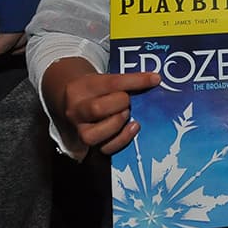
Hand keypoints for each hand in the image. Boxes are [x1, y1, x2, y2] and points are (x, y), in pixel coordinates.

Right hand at [44, 58, 160, 155]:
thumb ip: (127, 81)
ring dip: (117, 124)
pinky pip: (104, 149)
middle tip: (128, 102)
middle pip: (97, 109)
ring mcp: (79, 129)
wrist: (72, 100)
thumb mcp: (105, 79)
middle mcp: (76, 110)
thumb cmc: (96, 89)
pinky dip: (122, 140)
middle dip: (120, 104)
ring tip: (127, 115)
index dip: (136, 81)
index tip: (155, 79)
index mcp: (82, 88)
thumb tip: (155, 81)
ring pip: (93, 135)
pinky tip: (132, 128)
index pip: (111, 83)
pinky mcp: (87, 144)